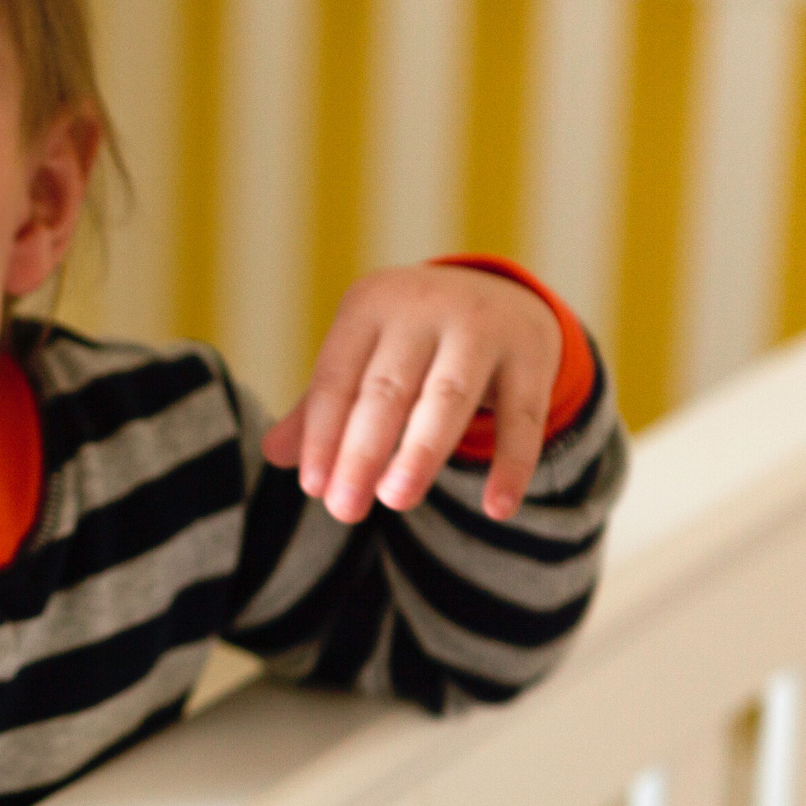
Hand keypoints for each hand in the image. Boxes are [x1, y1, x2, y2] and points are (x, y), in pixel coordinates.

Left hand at [263, 264, 560, 522]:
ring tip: (396, 500)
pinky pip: (522, 416)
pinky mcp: (532, 356)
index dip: (322, 433)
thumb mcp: (361, 359)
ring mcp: (482, 328)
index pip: (337, 377)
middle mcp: (425, 307)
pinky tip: (497, 508)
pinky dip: (511, 463)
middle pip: (388, 388)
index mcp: (370, 305)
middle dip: (363, 451)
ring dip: (421, 451)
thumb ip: (320, 407)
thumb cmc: (409, 343)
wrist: (499, 295)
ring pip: (449, 396)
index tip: (313, 487)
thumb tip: (272, 454)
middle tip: (344, 510)